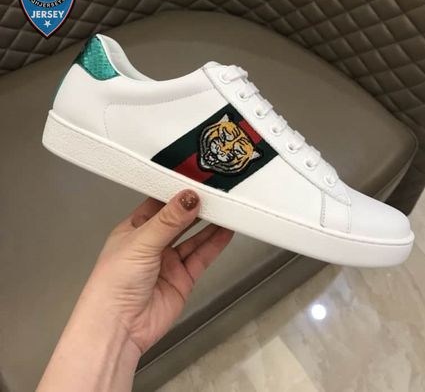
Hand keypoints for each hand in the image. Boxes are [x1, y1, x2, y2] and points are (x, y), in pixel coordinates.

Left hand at [83, 189, 233, 353]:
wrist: (119, 328)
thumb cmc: (113, 284)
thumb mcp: (141, 242)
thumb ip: (169, 220)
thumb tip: (189, 198)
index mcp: (134, 229)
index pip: (159, 204)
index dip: (176, 192)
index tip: (195, 180)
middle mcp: (152, 244)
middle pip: (179, 220)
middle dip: (196, 207)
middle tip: (215, 194)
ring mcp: (168, 261)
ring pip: (193, 237)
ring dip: (209, 224)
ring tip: (226, 209)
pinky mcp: (182, 277)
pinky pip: (202, 256)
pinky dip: (214, 243)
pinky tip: (225, 231)